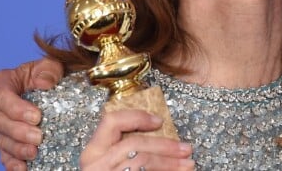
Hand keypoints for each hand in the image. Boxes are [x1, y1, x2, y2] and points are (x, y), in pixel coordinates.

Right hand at [0, 57, 62, 169]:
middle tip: (39, 137)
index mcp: (1, 82)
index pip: (2, 96)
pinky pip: (3, 154)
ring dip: (16, 149)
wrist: (45, 86)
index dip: (17, 109)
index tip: (37, 117)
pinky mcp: (3, 139)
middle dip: (19, 132)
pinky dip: (11, 163)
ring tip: (34, 153)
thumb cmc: (46, 73)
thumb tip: (45, 84)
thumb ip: (49, 70)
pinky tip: (22, 168)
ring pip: (1, 140)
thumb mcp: (50, 65)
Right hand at [80, 109, 194, 169]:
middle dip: (165, 145)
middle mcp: (95, 165)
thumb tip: (160, 130)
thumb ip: (127, 147)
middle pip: (135, 143)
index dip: (137, 117)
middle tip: (186, 149)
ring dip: (171, 162)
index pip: (111, 121)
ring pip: (143, 161)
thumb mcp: (112, 161)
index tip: (159, 121)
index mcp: (93, 152)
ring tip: (188, 164)